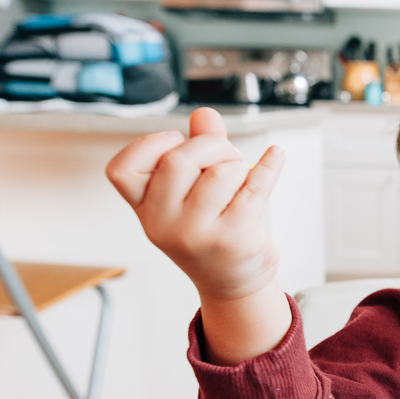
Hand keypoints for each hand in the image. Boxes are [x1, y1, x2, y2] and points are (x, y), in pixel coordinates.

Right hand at [106, 107, 284, 302]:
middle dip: (210, 146)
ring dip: (238, 165)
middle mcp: (164, 225)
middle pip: (178, 159)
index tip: (175, 143)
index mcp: (145, 210)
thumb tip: (205, 114)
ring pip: (220, 173)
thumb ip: (197, 149)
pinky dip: (269, 165)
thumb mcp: (191, 194)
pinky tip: (277, 155)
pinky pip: (254, 187)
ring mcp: (197, 234)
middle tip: (226, 157)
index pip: (123, 168)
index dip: (150, 145)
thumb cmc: (209, 233)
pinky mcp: (233, 238)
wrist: (232, 285)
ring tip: (241, 179)